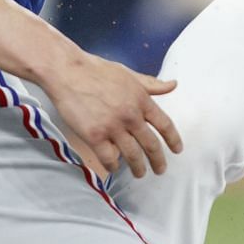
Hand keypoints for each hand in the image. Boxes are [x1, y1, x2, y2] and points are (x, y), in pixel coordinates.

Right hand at [38, 49, 182, 177]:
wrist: (67, 72)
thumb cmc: (96, 70)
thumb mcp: (128, 73)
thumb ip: (151, 84)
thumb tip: (173, 85)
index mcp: (141, 99)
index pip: (164, 124)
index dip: (173, 140)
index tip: (177, 150)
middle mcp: (130, 115)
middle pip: (151, 144)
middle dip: (158, 160)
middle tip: (160, 170)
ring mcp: (112, 127)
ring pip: (132, 155)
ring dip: (138, 167)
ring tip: (140, 174)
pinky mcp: (94, 136)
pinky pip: (108, 158)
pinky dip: (113, 166)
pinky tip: (114, 168)